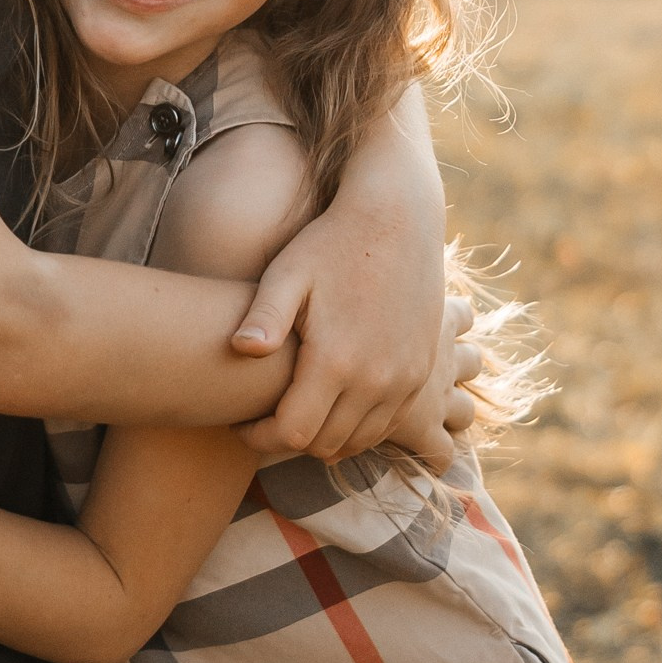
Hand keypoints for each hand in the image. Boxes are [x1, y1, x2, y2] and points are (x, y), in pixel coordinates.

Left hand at [230, 220, 472, 466]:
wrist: (398, 217)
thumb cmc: (331, 242)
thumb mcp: (288, 273)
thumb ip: (264, 316)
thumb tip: (239, 349)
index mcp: (337, 360)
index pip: (293, 433)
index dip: (260, 437)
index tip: (242, 423)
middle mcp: (377, 379)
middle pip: (324, 444)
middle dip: (287, 440)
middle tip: (264, 420)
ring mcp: (406, 379)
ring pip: (357, 441)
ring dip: (324, 437)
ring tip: (298, 411)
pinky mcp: (422, 372)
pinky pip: (387, 424)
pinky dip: (358, 426)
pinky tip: (334, 403)